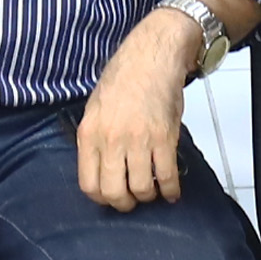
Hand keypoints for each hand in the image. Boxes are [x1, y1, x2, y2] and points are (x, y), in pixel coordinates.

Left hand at [77, 13, 194, 210]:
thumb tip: (100, 167)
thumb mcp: (95, 108)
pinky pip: (167, 176)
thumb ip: (95, 138)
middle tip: (132, 200)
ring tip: (152, 191)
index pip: (88, 184)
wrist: (152, 56)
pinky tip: (171, 192)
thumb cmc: (123, 78)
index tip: (111, 197)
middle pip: (114, 192)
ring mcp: (139, 140)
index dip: (101, 199)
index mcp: (89, 134)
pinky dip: (170, 190)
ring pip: (141, 188)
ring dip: (148, 196)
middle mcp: (111, 140)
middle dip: (125, 203)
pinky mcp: (164, 138)